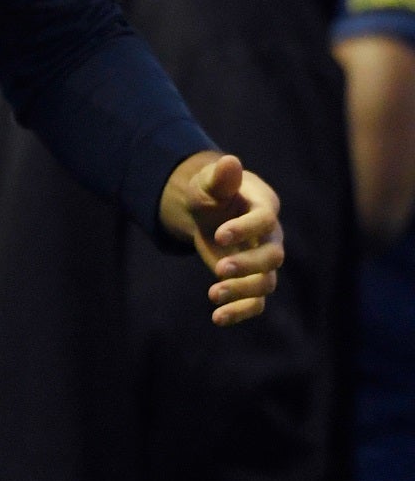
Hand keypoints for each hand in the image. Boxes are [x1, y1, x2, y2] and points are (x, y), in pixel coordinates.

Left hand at [160, 152, 284, 325]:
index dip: (245, 229)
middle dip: (248, 264)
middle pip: (272, 256)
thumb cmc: (211, 193)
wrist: (208, 212)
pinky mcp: (251, 280)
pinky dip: (240, 311)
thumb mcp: (209, 183)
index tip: (218, 235)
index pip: (265, 221)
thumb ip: (220, 177)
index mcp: (264, 208)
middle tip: (219, 269)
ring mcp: (262, 261)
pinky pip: (256, 302)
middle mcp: (270, 237)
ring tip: (213, 294)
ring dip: (243, 292)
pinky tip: (217, 317)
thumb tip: (229, 162)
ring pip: (266, 283)